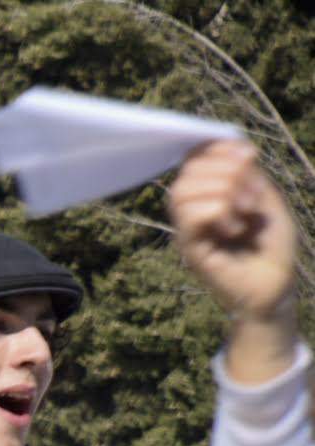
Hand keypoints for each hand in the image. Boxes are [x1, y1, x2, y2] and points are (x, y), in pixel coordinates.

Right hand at [171, 138, 299, 327]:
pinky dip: (218, 213)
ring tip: (245, 212)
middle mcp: (192, 209)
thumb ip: (247, 173)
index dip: (220, 148)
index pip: (194, 156)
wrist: (276, 283)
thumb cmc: (272, 244)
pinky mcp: (190, 249)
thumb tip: (236, 150)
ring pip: (183, 191)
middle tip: (252, 197)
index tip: (251, 157)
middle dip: (227, 172)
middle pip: (188, 170)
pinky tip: (234, 229)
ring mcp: (188, 229)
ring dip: (223, 193)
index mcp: (208, 192)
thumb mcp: (265, 196)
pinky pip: (191, 216)